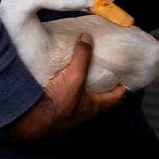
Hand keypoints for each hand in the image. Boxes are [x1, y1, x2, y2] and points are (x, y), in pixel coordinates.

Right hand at [9, 33, 128, 139]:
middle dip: (104, 76)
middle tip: (107, 59)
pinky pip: (68, 86)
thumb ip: (82, 58)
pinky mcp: (57, 100)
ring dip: (85, 75)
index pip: (117, 95)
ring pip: (84, 88)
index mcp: (95, 105)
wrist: (30, 120)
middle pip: (101, 90)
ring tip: (86, 57)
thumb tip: (87, 38)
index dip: (124, 83)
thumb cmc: (56, 106)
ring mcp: (71, 104)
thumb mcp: (74, 79)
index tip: (128, 70)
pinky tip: (64, 65)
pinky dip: (69, 76)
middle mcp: (85, 106)